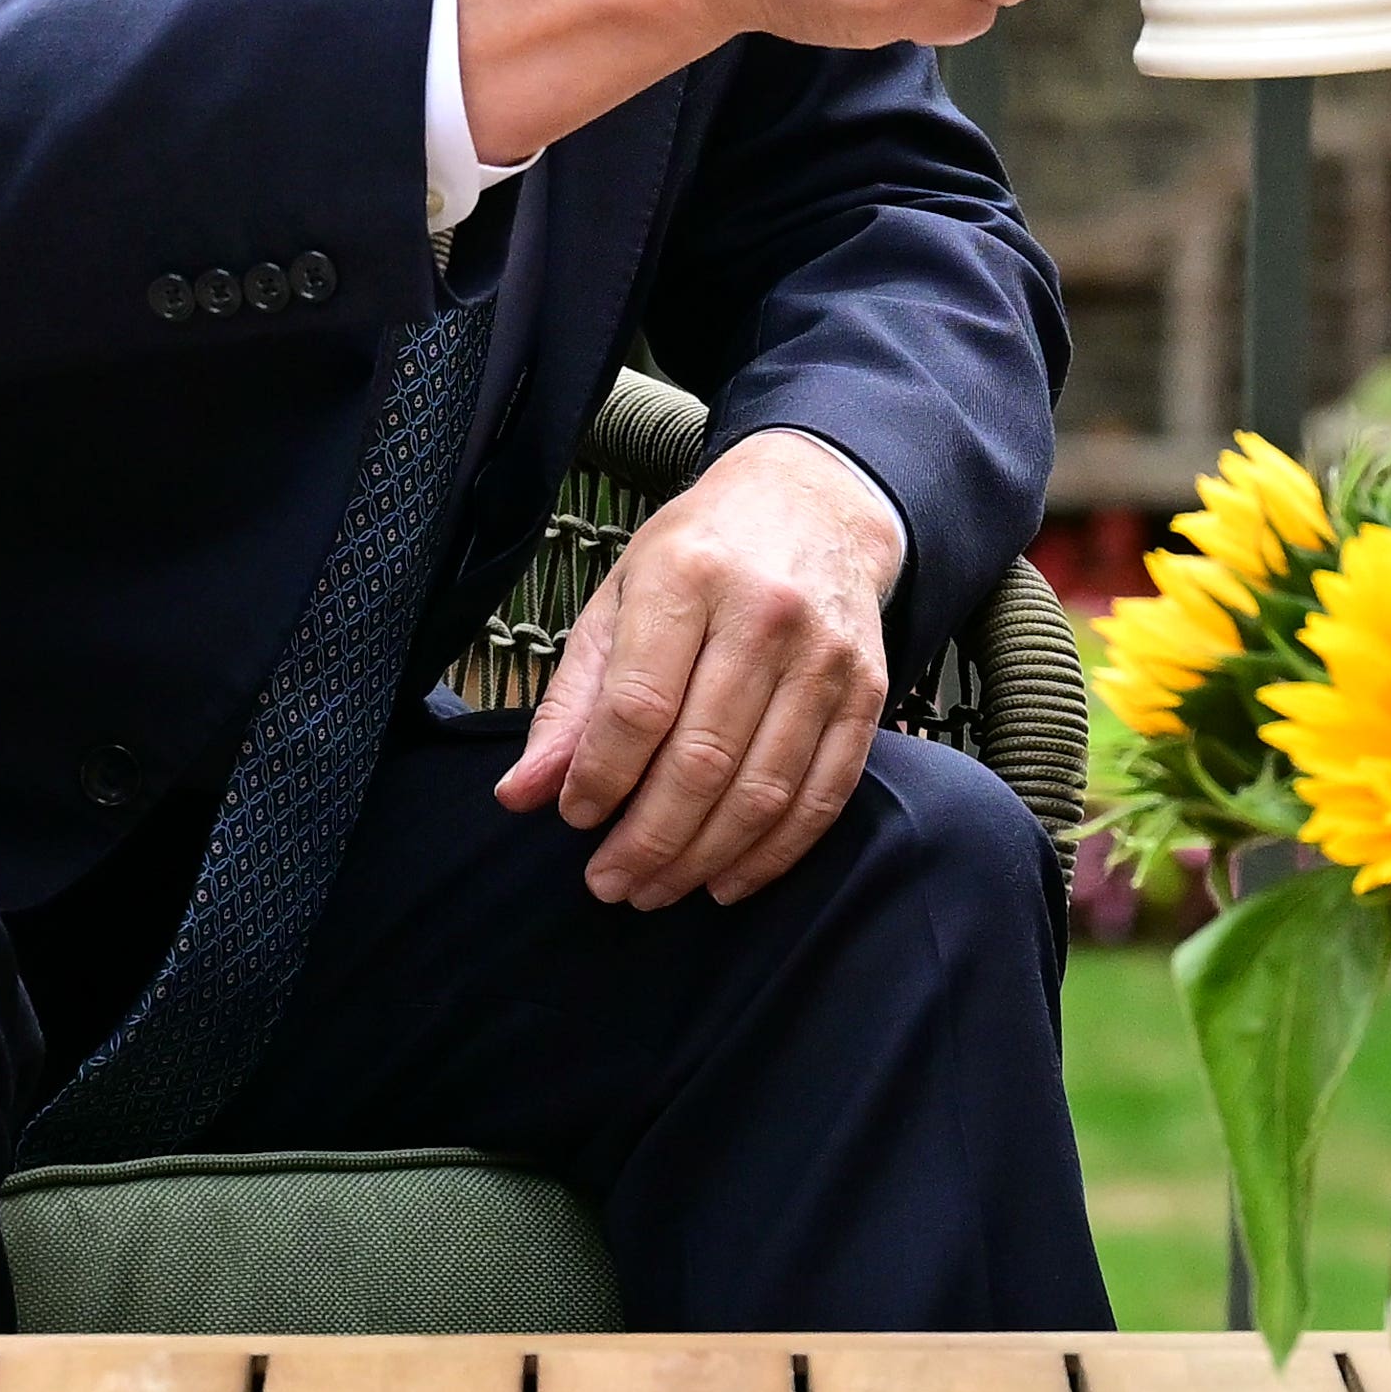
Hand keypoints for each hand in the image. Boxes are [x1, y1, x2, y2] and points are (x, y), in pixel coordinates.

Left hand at [490, 427, 906, 907]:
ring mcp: (825, 654)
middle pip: (702, 758)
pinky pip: (824, 792)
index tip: (574, 818)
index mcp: (688, 577)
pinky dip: (775, 851)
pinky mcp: (868, 689)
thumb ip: (571, 700)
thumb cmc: (700, 555)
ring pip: (764, 788)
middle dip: (648, 840)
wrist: (815, 502)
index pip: (638, 706)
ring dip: (704, 858)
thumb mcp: (619, 600)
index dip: (600, 778)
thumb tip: (522, 794)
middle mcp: (765, 613)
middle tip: (610, 884)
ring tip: (656, 889)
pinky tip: (728, 878)